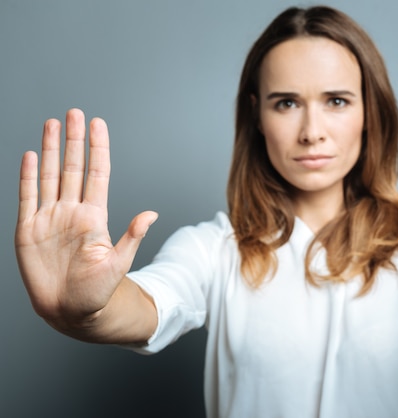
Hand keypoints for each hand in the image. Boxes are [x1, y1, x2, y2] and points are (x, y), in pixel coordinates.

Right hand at [15, 109, 157, 336]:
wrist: (70, 311)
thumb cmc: (97, 291)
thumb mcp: (117, 264)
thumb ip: (131, 237)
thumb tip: (152, 215)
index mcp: (94, 217)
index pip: (96, 173)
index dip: (97, 148)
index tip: (98, 123)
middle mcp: (72, 212)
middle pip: (72, 168)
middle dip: (74, 140)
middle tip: (75, 112)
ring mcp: (49, 219)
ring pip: (49, 176)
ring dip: (49, 150)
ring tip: (52, 124)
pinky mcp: (28, 230)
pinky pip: (27, 197)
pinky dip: (28, 176)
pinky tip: (30, 156)